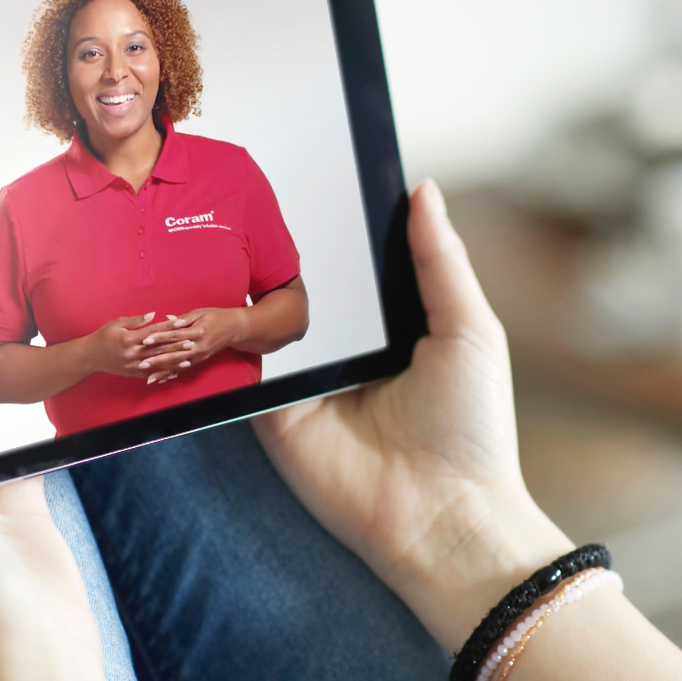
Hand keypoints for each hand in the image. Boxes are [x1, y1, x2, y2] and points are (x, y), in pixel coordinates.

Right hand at [85, 311, 186, 382]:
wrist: (90, 357)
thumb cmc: (103, 336)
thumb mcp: (117, 323)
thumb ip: (135, 320)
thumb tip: (153, 314)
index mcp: (129, 338)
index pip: (153, 331)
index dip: (168, 326)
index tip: (181, 322)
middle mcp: (133, 353)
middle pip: (159, 347)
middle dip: (176, 344)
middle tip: (191, 340)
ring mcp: (134, 365)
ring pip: (158, 362)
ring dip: (174, 360)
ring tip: (188, 357)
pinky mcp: (134, 373)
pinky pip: (151, 374)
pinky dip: (164, 373)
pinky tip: (175, 372)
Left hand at [136, 307, 247, 381]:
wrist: (234, 328)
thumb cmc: (216, 316)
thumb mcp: (200, 312)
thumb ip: (183, 318)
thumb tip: (166, 319)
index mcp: (197, 331)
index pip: (175, 335)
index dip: (160, 338)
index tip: (145, 340)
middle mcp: (198, 346)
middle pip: (175, 353)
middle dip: (157, 359)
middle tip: (142, 363)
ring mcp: (199, 355)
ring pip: (178, 365)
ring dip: (163, 371)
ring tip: (149, 377)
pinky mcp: (200, 360)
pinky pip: (184, 369)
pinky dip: (173, 374)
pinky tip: (163, 380)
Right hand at [251, 181, 568, 650]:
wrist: (443, 515)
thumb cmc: (471, 427)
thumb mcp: (470, 329)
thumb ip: (440, 261)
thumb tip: (421, 189)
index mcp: (389, 324)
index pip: (353, 262)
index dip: (335, 222)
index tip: (313, 165)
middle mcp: (342, 348)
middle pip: (303, 283)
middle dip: (282, 246)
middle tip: (255, 189)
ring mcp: (303, 379)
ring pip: (262, 318)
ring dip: (246, 284)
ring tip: (221, 226)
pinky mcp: (271, 411)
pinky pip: (240, 366)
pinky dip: (226, 337)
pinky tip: (210, 294)